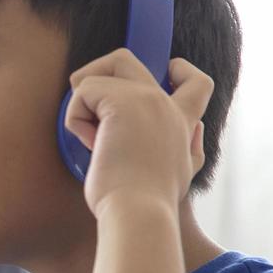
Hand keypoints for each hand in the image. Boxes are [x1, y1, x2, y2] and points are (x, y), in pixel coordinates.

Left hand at [63, 49, 211, 217]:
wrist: (140, 213)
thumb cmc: (152, 202)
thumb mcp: (185, 172)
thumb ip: (191, 146)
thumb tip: (196, 127)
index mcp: (182, 121)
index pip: (196, 82)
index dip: (179, 70)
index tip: (165, 74)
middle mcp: (166, 103)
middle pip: (126, 59)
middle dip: (96, 75)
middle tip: (88, 109)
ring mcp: (145, 98)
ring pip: (100, 71)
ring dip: (83, 102)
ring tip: (92, 139)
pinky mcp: (121, 102)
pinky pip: (82, 92)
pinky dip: (75, 119)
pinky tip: (90, 145)